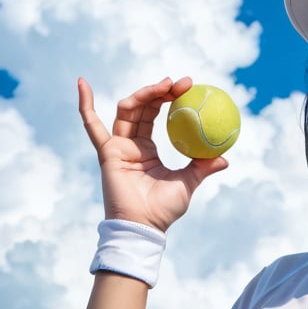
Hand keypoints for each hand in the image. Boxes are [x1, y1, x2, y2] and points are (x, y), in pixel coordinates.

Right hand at [78, 76, 228, 231]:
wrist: (144, 226)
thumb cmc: (164, 210)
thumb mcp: (188, 184)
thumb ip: (202, 168)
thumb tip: (224, 158)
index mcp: (148, 150)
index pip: (157, 115)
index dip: (170, 99)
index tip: (189, 87)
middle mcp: (131, 145)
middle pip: (142, 108)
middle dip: (160, 91)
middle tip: (182, 83)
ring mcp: (118, 146)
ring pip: (128, 110)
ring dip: (144, 94)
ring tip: (165, 85)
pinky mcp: (107, 152)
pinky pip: (92, 126)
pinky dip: (85, 104)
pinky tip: (82, 82)